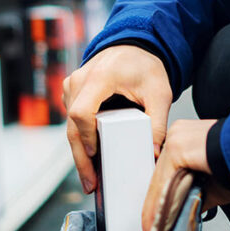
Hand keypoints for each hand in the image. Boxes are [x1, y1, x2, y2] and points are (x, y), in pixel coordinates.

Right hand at [63, 45, 171, 192]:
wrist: (134, 46)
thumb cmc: (145, 66)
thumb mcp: (159, 93)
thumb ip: (158, 121)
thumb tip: (156, 150)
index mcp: (100, 78)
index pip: (81, 112)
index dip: (86, 136)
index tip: (96, 154)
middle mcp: (79, 80)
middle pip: (71, 125)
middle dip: (80, 158)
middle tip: (90, 184)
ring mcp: (72, 86)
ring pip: (69, 125)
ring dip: (79, 152)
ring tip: (91, 179)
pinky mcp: (72, 93)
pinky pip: (73, 120)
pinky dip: (81, 139)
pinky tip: (92, 160)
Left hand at [140, 119, 229, 230]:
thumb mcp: (213, 183)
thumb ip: (195, 193)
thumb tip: (183, 211)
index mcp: (188, 137)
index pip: (167, 171)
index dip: (159, 197)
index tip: (155, 218)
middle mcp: (179, 133)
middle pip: (160, 175)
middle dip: (155, 206)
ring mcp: (177, 138)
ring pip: (160, 180)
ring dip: (156, 209)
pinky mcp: (178, 148)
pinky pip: (164, 182)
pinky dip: (159, 205)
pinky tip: (157, 222)